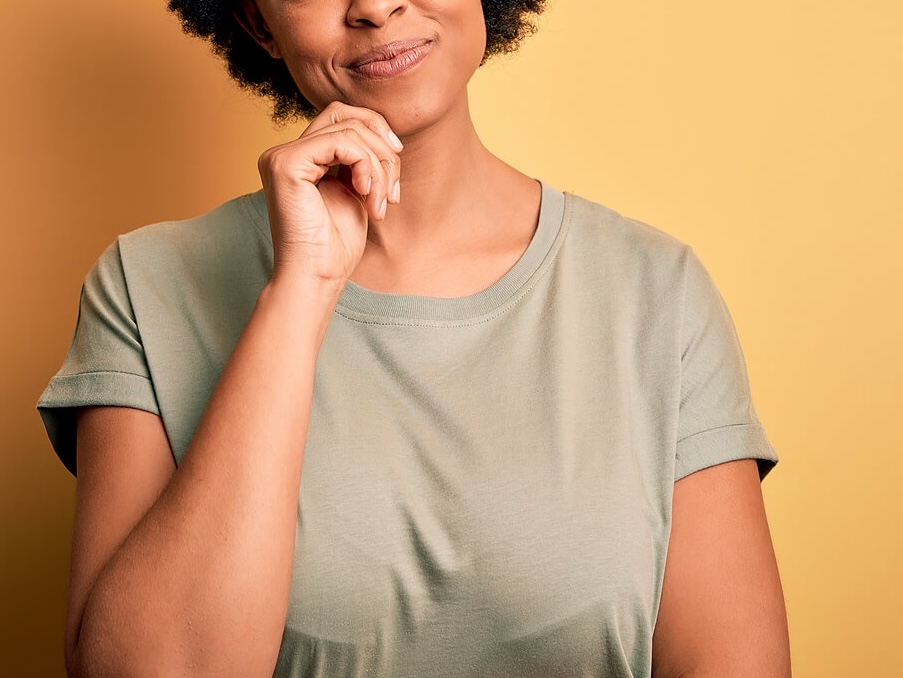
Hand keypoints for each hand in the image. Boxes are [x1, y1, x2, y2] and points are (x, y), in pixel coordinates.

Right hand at [256, 101, 402, 288]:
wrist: (317, 277)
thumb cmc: (336, 247)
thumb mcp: (357, 192)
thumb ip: (361, 161)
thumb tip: (384, 135)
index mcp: (299, 159)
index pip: (340, 117)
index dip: (375, 130)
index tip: (397, 159)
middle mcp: (284, 153)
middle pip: (345, 115)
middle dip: (382, 147)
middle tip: (393, 191)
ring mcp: (281, 156)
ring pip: (349, 129)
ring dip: (380, 167)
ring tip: (381, 203)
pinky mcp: (285, 164)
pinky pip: (341, 142)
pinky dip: (366, 166)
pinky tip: (366, 195)